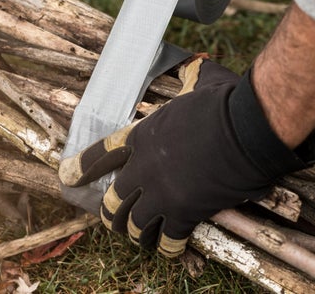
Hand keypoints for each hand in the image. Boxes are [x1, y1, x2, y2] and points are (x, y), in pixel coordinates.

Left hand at [58, 59, 314, 257]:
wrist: (248, 128)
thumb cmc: (226, 102)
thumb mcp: (203, 81)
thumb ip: (190, 77)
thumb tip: (193, 65)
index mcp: (144, 135)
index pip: (102, 154)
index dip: (81, 167)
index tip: (66, 176)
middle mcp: (144, 167)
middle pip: (114, 200)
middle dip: (112, 213)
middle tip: (115, 221)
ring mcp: (162, 192)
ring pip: (135, 224)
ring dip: (136, 234)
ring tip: (140, 239)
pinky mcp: (184, 212)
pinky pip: (168, 239)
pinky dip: (168, 246)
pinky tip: (171, 249)